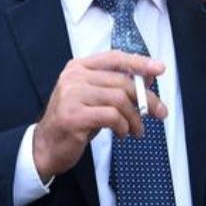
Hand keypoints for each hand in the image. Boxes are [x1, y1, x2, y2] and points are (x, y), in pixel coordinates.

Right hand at [32, 50, 168, 182]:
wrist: (46, 147)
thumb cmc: (75, 121)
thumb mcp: (97, 99)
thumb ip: (117, 86)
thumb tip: (148, 79)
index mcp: (79, 67)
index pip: (114, 57)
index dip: (139, 62)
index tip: (159, 69)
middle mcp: (74, 77)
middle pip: (122, 82)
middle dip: (146, 99)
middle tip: (159, 113)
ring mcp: (71, 95)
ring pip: (119, 99)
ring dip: (135, 118)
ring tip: (136, 130)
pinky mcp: (73, 115)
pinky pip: (111, 116)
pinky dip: (123, 126)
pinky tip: (122, 133)